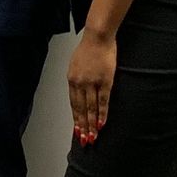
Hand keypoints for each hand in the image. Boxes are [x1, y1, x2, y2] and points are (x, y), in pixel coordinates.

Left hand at [68, 29, 116, 143]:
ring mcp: (92, 83)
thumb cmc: (88, 49)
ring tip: (93, 136)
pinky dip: (102, 113)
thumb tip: (79, 92)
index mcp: (71, 80)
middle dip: (83, 126)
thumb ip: (77, 79)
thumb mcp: (76, 64)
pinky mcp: (105, 81)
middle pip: (81, 109)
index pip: (73, 104)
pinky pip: (103, 101)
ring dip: (92, 124)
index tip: (77, 130)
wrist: (97, 37)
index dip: (76, 118)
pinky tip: (102, 123)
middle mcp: (79, 84)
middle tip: (84, 139)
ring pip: (91, 108)